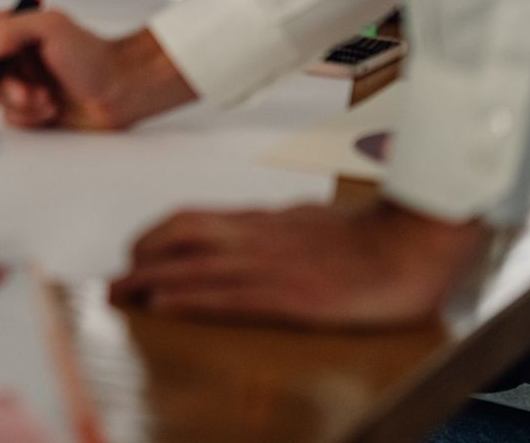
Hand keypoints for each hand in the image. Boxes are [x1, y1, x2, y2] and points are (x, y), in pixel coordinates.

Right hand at [0, 12, 196, 129]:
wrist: (120, 91)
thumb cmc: (92, 57)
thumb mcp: (53, 28)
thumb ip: (14, 29)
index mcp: (20, 29)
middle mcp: (18, 54)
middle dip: (3, 86)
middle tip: (26, 93)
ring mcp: (25, 81)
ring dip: (19, 103)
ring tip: (47, 101)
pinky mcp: (33, 107)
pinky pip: (12, 117)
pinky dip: (29, 117)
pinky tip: (52, 111)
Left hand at [108, 200, 491, 327]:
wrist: (414, 244)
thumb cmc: (367, 239)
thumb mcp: (309, 223)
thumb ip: (273, 230)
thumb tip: (243, 238)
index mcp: (263, 222)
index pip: (191, 221)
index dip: (152, 238)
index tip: (131, 256)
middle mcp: (258, 237)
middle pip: (179, 236)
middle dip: (139, 258)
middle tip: (115, 283)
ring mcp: (273, 265)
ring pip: (193, 265)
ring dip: (149, 280)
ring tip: (121, 297)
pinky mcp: (292, 296)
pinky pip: (226, 296)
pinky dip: (187, 300)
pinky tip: (162, 307)